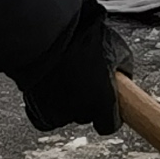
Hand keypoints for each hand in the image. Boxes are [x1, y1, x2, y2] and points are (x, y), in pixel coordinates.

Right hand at [20, 2, 121, 134]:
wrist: (45, 34)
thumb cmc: (80, 37)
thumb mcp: (116, 48)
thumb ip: (123, 69)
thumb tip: (123, 76)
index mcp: (103, 102)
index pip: (109, 125)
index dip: (109, 114)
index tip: (108, 105)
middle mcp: (80, 112)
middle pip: (87, 116)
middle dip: (87, 101)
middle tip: (83, 79)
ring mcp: (57, 113)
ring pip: (65, 115)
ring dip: (66, 102)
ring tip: (64, 78)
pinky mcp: (36, 109)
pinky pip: (44, 117)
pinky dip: (47, 107)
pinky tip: (49, 89)